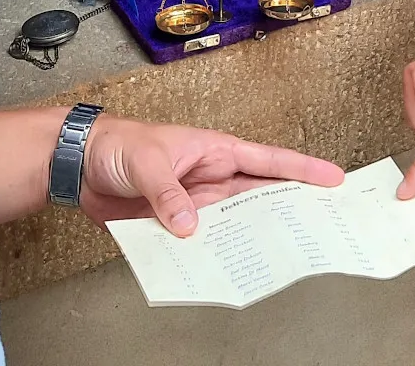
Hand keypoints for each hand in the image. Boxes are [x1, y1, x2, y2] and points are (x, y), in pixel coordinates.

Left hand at [79, 116, 344, 236]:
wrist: (80, 164)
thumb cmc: (118, 144)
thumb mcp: (147, 162)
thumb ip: (169, 193)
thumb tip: (190, 226)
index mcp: (216, 150)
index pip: (268, 160)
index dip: (302, 169)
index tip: (333, 177)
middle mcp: (213, 177)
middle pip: (260, 195)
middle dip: (291, 207)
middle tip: (321, 225)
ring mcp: (196, 201)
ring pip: (234, 222)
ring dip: (251, 237)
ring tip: (280, 255)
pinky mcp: (176, 222)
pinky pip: (202, 240)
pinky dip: (212, 254)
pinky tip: (222, 269)